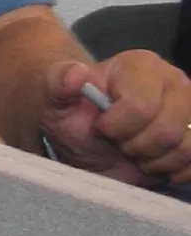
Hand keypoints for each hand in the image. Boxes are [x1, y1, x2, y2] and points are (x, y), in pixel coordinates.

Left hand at [40, 50, 190, 184]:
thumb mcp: (58, 99)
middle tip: (118, 140)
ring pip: (184, 149)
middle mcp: (173, 82)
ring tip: (133, 149)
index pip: (140, 107)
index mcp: (141, 65)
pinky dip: (170, 170)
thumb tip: (77, 74)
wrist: (91, 142)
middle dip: (135, 145)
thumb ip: (59, 82)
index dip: (116, 126)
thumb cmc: (76, 116)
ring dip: (152, 160)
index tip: (100, 126)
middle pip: (167, 131)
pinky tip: (151, 159)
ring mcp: (190, 110)